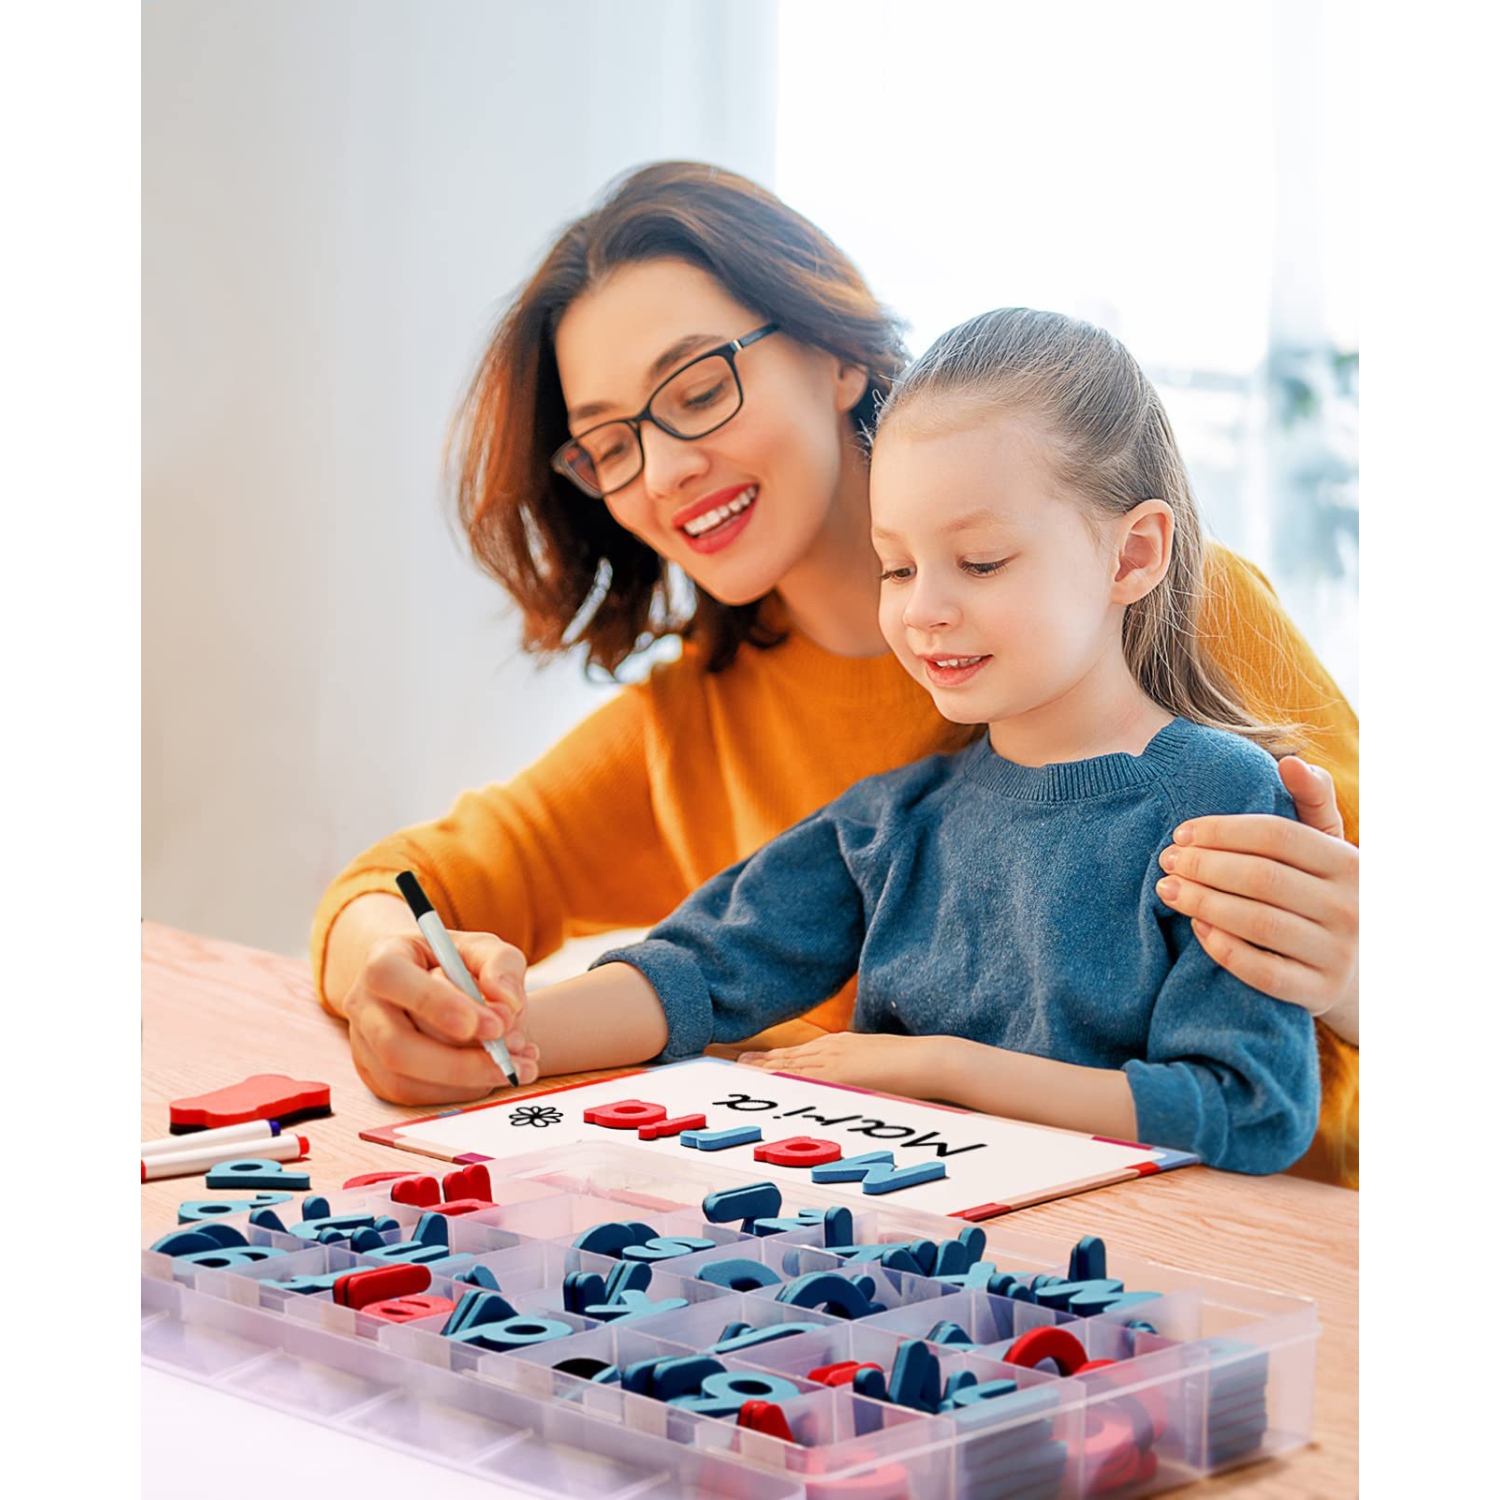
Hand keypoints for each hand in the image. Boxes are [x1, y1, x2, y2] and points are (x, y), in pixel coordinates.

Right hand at [343, 929, 540, 1105]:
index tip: (491, 1025)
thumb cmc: (454, 963)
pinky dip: (460, 1092)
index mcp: (383, 959)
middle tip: (510, 1056)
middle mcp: (364, 1004)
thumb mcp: (481, 948)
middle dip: (459, 1061)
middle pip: (396, 1045)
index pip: (392, 978)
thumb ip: (500, 965)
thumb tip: (507, 1003)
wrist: (428, 986)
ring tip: (513, 1064)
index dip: (437, 1004)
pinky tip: (491, 1073)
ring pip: (404, 1079)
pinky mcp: (376, 1077)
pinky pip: (414, 1096)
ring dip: (466, 1081)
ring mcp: (364, 1045)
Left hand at [737, 1032, 947, 1098]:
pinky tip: (764, 1080)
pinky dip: (780, 1077)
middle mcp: (833, 1049)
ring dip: (764, 1067)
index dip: (778, 1057)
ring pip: (790, 1064)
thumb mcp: (880, 1063)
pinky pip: (801, 1076)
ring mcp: (834, 1060)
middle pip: (791, 1056)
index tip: (759, 1059)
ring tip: (741, 1069)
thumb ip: (864, 1069)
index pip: (803, 1053)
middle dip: (764, 1060)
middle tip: (739, 1062)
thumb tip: (859, 1080)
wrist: (928, 1060)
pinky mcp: (838, 1073)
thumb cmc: (912, 1066)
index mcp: (843, 1046)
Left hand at [1155, 756, 1357, 1033]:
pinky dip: (1223, 947)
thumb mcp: (1330, 846)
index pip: (1277, 835)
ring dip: (1203, 903)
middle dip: (1204, 866)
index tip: (1182, 832)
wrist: (1362, 972)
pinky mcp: (1318, 993)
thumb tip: (1290, 761)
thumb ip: (1311, 801)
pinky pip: (1262, 971)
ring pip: (1258, 923)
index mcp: (1350, 863)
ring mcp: (1337, 953)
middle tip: (1166, 860)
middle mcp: (1351, 907)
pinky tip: (1196, 928)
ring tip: (1167, 889)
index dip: (1222, 831)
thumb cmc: (1326, 894)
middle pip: (1261, 878)